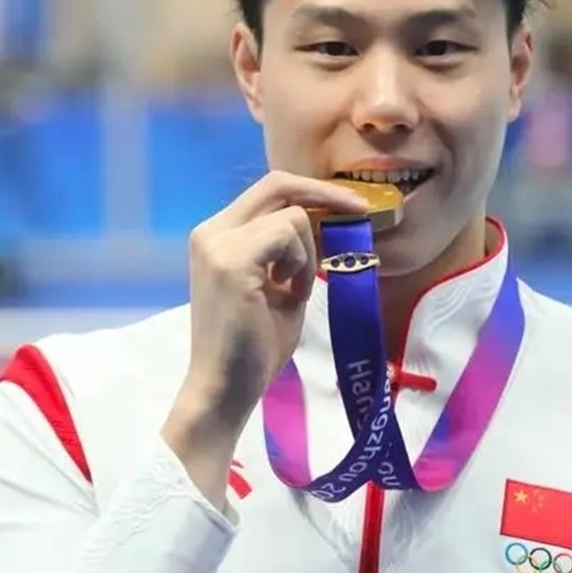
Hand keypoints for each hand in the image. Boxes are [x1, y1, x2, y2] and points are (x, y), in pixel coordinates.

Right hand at [173, 171, 367, 433]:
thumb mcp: (279, 287)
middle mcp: (211, 231)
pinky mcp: (232, 260)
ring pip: (291, 216)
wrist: (225, 388)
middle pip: (277, 184)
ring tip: (295, 292)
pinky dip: (301, 263)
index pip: (268, 191)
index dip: (312, 192)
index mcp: (217, 235)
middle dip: (325, 194)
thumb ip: (293, 254)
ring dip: (307, 254)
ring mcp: (218, 243)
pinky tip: (292, 294)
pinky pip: (288, 236)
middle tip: (360, 212)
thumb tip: (328, 225)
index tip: (349, 207)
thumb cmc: (252, 347)